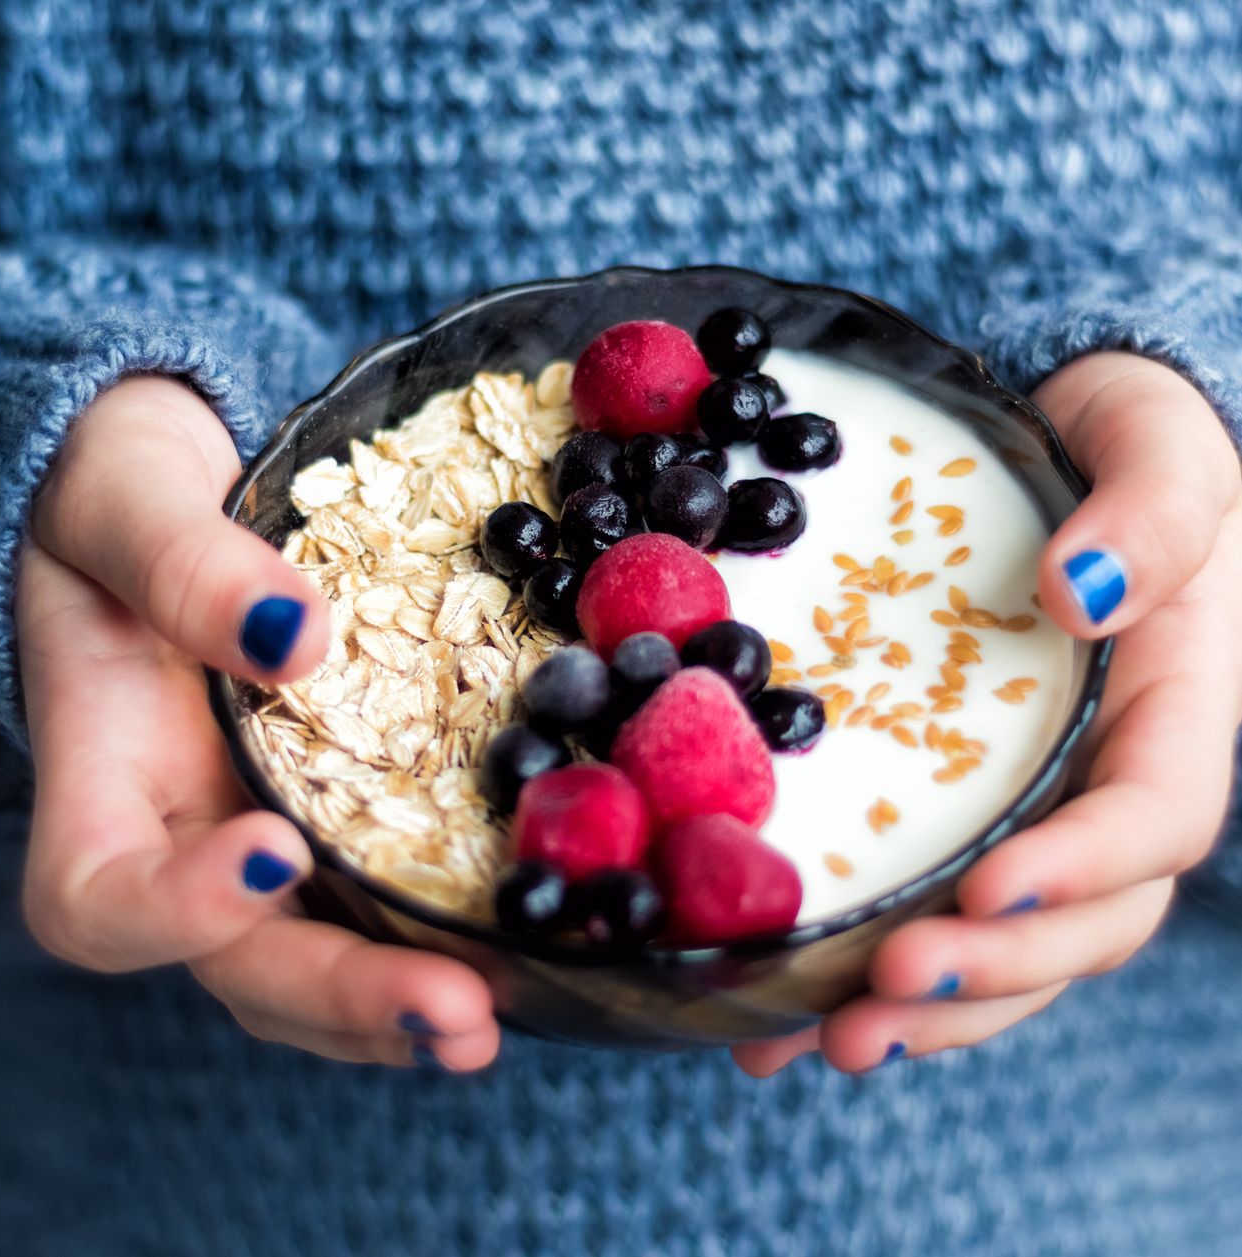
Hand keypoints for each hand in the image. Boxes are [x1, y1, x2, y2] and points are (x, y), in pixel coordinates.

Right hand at [18, 376, 498, 1069]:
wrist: (174, 499)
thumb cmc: (120, 491)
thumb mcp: (129, 495)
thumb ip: (186, 566)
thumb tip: (298, 640)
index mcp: (105, 770)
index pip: (102, 894)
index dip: (176, 909)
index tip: (274, 851)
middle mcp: (185, 829)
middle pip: (240, 962)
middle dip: (342, 994)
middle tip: (455, 1014)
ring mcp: (262, 830)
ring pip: (312, 962)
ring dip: (396, 1008)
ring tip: (489, 1024)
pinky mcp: (338, 811)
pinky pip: (375, 901)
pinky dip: (430, 942)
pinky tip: (507, 957)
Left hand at [734, 352, 1241, 1075]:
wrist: (1053, 453)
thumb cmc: (1124, 446)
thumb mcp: (1159, 448)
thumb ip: (1153, 512)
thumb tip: (1084, 588)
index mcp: (1173, 712)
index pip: (1155, 820)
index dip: (1082, 871)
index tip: (986, 886)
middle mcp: (1105, 783)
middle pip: (1077, 923)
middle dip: (985, 976)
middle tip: (875, 1008)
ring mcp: (1034, 810)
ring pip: (1004, 948)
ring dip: (922, 1014)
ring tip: (820, 1043)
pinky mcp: (959, 812)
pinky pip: (930, 909)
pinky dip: (862, 974)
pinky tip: (777, 1017)